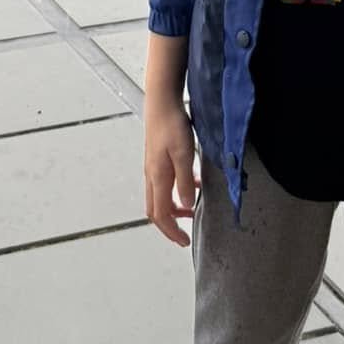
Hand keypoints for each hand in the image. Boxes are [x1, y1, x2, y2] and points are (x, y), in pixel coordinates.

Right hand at [144, 100, 198, 246]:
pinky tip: (192, 185)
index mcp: (158, 177)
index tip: (185, 241)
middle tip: (184, 235)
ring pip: (159, 198)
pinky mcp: (156, 159)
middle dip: (169, 226)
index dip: (172, 232)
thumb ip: (185, 180)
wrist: (161, 101)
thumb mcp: (184, 153)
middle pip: (155, 210)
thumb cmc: (172, 125)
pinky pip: (163, 184)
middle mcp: (151, 175)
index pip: (161, 214)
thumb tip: (186, 205)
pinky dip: (175, 193)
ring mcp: (152, 167)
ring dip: (173, 210)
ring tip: (190, 212)